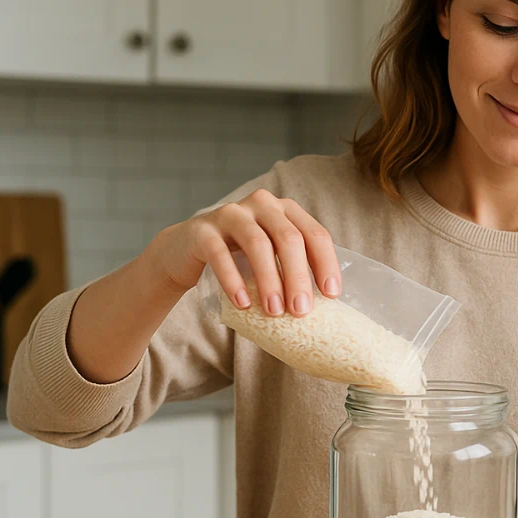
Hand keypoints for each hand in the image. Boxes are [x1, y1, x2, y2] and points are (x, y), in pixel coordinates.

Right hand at [146, 188, 339, 317]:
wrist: (186, 251)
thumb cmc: (239, 258)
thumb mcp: (272, 257)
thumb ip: (294, 268)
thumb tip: (326, 307)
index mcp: (286, 210)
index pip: (315, 234)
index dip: (326, 263)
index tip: (331, 295)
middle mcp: (262, 205)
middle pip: (289, 239)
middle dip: (299, 277)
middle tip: (301, 311)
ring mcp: (231, 213)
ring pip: (258, 244)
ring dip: (269, 281)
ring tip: (274, 312)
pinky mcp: (203, 229)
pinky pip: (220, 254)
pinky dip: (233, 280)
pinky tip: (243, 303)